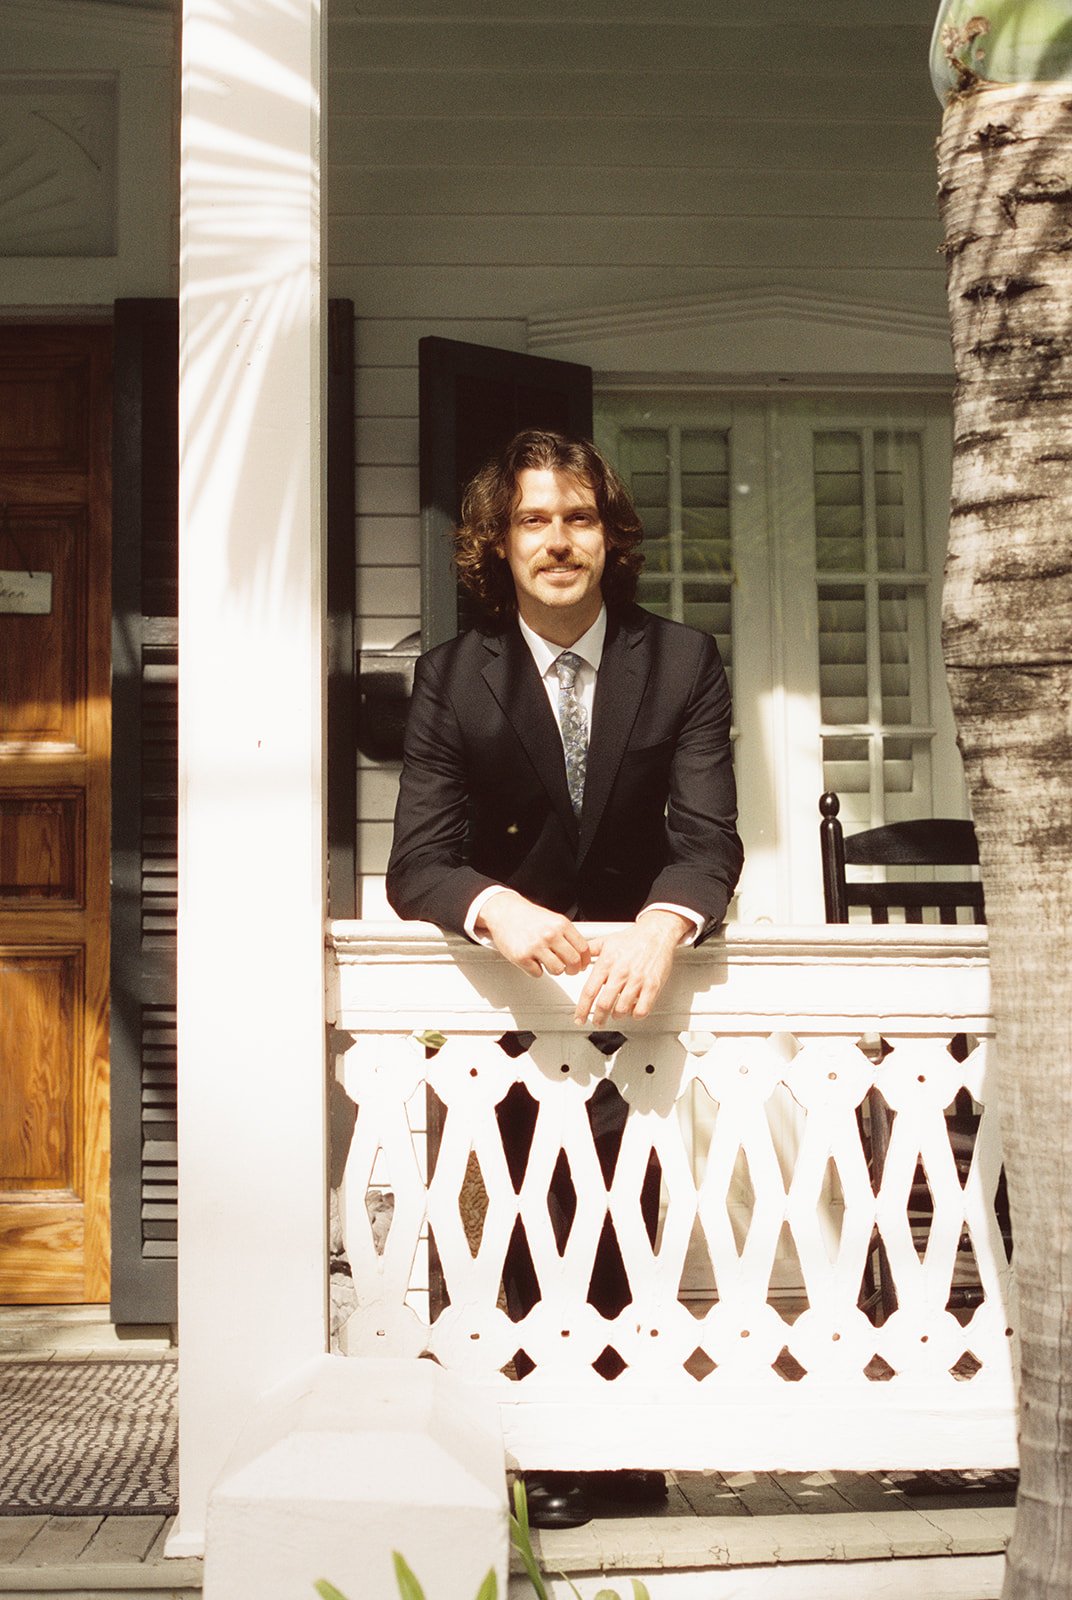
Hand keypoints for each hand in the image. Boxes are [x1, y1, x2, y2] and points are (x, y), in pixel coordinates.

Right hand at [477, 890, 590, 978]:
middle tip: (569, 970)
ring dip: (555, 970)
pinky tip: (532, 960)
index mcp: (561, 924)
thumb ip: (568, 934)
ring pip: (557, 970)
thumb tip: (583, 953)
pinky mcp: (522, 956)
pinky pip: (537, 973)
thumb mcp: (553, 919)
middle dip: (573, 970)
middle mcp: (550, 934)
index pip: (583, 948)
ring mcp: (536, 946)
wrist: (504, 913)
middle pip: (573, 961)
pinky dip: (536, 970)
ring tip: (548, 962)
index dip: (585, 960)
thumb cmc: (529, 917)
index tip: (582, 965)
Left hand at [574, 910, 690, 1026]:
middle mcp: (620, 973)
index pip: (589, 991)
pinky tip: (633, 1011)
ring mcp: (637, 980)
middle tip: (597, 1021)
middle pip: (604, 1004)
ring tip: (616, 1013)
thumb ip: (589, 951)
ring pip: (622, 1009)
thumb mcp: (606, 941)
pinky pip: (642, 1009)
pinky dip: (635, 1015)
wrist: (656, 932)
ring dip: (617, 1015)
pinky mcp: (652, 985)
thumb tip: (576, 962)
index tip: (579, 1018)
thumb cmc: (633, 938)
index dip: (582, 1009)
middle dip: (598, 1018)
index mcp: (607, 963)